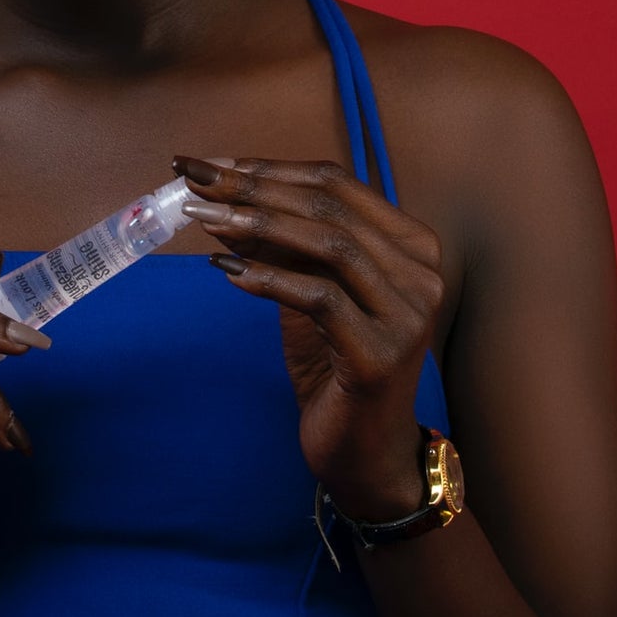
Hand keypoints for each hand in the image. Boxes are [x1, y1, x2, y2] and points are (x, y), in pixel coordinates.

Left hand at [173, 155, 443, 520]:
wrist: (366, 453)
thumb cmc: (337, 366)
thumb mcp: (308, 292)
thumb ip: (280, 243)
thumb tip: (222, 193)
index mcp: (412, 245)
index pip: (337, 184)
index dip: (269, 168)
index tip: (211, 163)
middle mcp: (421, 273)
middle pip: (330, 206)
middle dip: (254, 187)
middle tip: (196, 179)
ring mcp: (407, 315)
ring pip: (329, 245)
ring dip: (256, 224)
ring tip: (202, 218)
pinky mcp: (381, 355)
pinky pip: (319, 299)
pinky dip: (268, 278)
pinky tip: (226, 270)